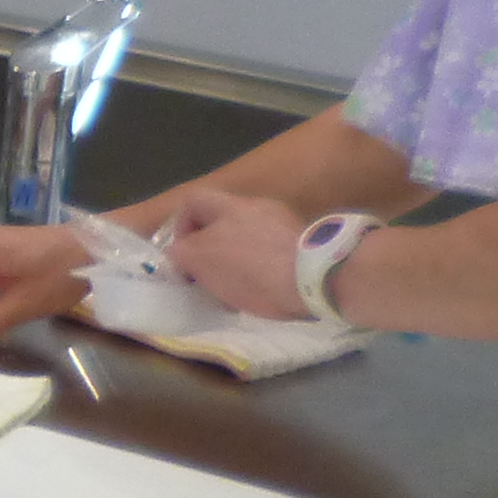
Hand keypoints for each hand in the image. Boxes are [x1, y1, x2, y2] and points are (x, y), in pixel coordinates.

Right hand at [162, 187, 306, 317]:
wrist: (318, 278)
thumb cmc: (253, 268)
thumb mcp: (202, 260)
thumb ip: (183, 253)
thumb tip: (179, 255)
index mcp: (228, 206)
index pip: (192, 203)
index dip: (178, 229)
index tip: (180, 259)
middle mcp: (256, 207)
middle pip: (221, 224)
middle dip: (209, 253)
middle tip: (205, 280)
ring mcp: (283, 225)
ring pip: (247, 242)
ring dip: (235, 265)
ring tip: (234, 294)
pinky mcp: (304, 246)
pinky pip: (272, 256)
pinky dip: (262, 272)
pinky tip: (263, 294)